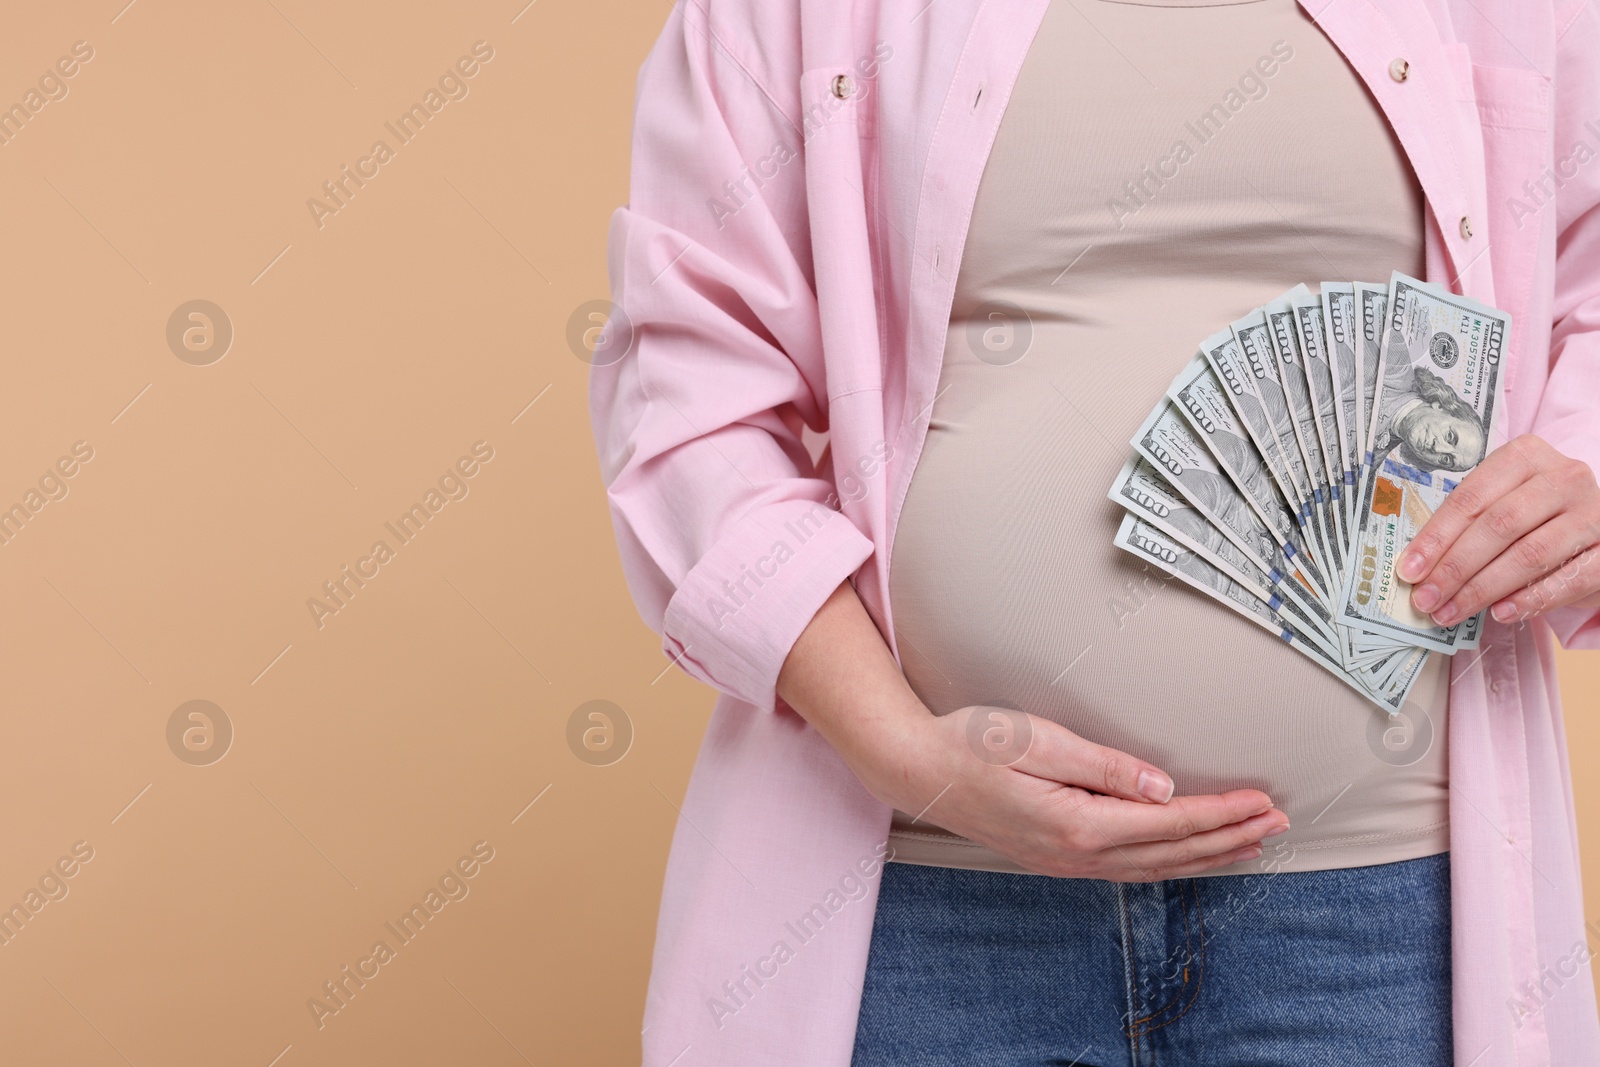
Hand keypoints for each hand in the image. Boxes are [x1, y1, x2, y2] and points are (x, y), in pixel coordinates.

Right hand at [860, 705, 1288, 881]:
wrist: (918, 772)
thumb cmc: (971, 745)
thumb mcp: (1037, 741)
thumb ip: (1103, 766)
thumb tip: (1161, 788)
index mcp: (1078, 824)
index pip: (1170, 822)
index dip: (1223, 812)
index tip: (1264, 800)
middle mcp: (1076, 854)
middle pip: (1171, 852)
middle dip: (1229, 837)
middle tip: (1278, 822)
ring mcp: (1065, 862)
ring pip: (1154, 867)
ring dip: (1206, 856)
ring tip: (1249, 844)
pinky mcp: (1056, 857)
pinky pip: (1129, 868)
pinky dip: (1170, 862)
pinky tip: (1184, 855)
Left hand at [1398, 434, 1599, 625]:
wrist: (1596, 529)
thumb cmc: (1535, 517)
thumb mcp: (1502, 504)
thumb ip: (1467, 525)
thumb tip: (1418, 567)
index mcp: (1525, 457)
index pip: (1470, 498)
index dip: (1436, 537)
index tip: (1409, 570)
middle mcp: (1563, 478)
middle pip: (1498, 526)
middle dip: (1455, 567)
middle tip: (1425, 599)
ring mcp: (1593, 513)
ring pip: (1530, 554)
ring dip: (1483, 589)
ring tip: (1450, 612)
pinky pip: (1568, 580)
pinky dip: (1530, 600)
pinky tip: (1500, 614)